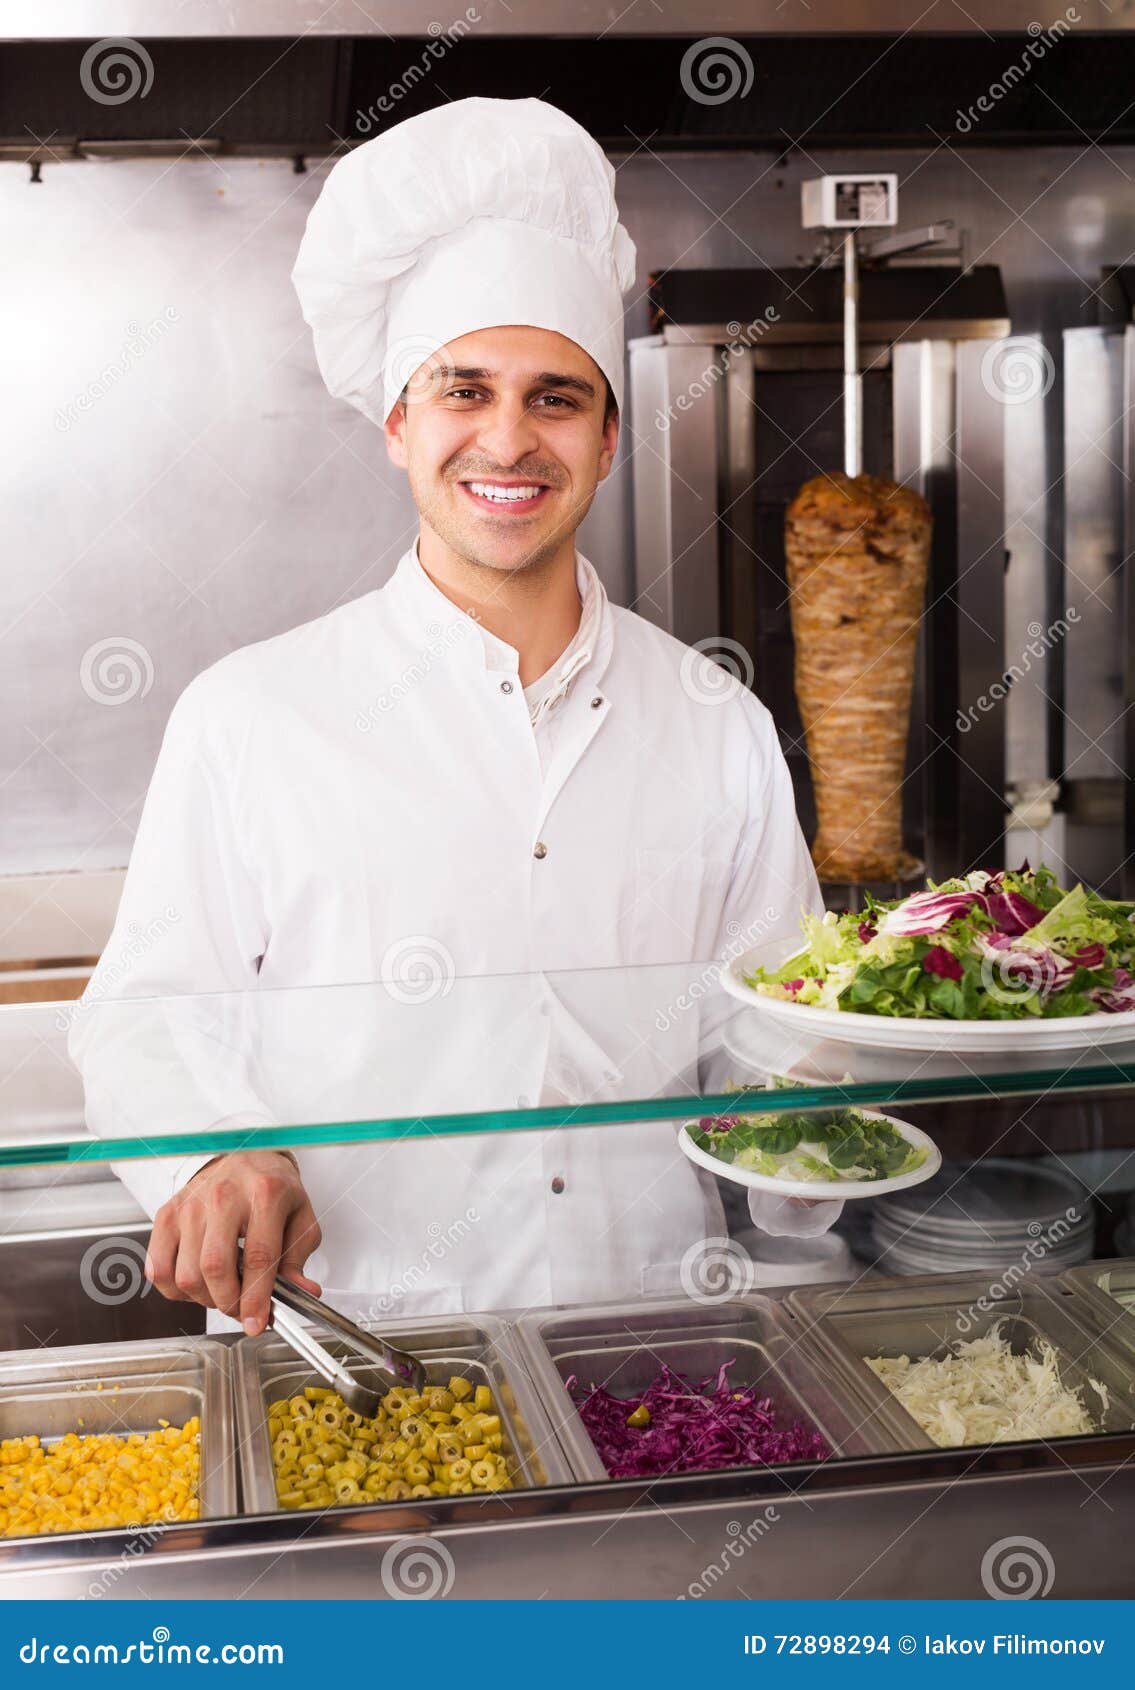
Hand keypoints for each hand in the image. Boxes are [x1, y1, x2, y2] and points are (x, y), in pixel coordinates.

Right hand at [146, 1151, 321, 1334]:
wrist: (242, 1155)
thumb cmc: (272, 1188)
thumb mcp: (300, 1217)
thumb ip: (299, 1258)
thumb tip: (303, 1293)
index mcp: (265, 1194)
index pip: (258, 1257)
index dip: (256, 1298)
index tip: (257, 1323)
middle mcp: (223, 1196)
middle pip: (214, 1268)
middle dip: (229, 1303)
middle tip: (242, 1308)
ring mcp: (190, 1205)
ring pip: (186, 1275)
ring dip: (205, 1298)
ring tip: (223, 1290)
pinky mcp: (167, 1214)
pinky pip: (159, 1269)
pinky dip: (176, 1289)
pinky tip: (198, 1281)